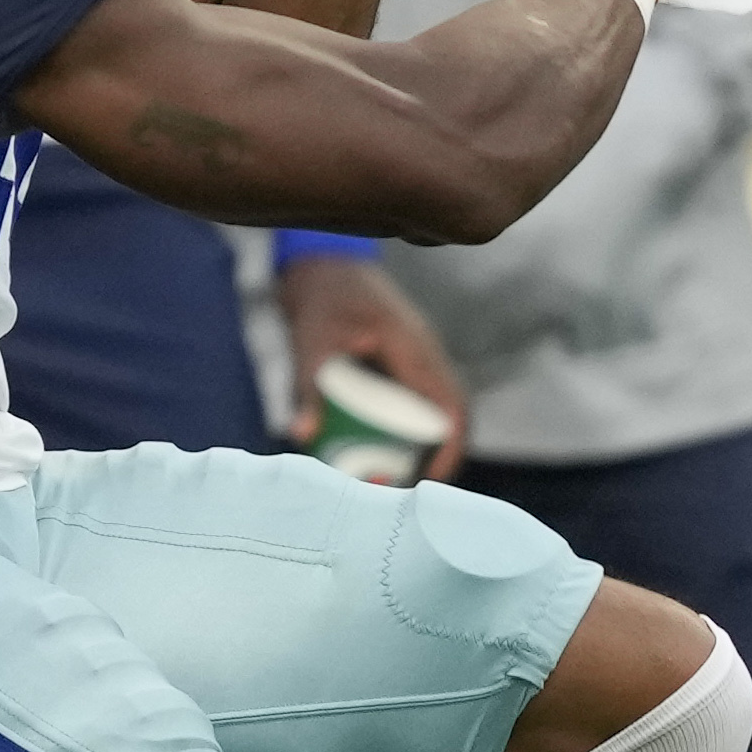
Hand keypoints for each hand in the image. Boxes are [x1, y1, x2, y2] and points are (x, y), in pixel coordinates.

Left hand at [279, 250, 468, 473]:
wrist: (323, 262)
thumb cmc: (320, 299)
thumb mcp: (310, 342)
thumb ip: (307, 387)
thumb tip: (299, 435)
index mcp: (414, 348)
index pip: (451, 405)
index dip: (450, 447)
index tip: (432, 481)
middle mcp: (425, 352)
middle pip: (452, 412)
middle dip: (441, 454)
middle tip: (412, 489)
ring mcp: (420, 354)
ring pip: (439, 406)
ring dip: (430, 440)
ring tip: (404, 476)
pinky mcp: (406, 357)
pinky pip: (421, 397)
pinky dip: (414, 424)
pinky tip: (390, 447)